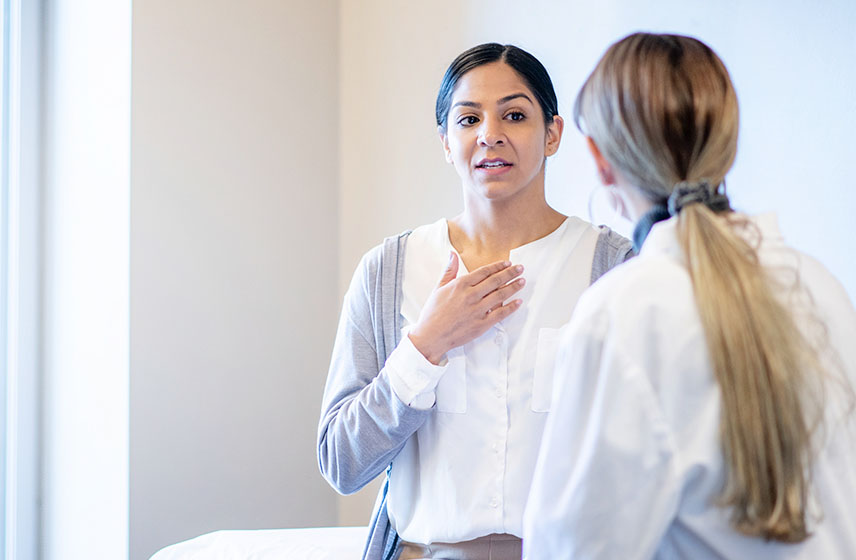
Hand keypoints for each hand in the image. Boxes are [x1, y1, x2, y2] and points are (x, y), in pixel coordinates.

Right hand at [408, 253, 524, 363]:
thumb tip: (452, 254)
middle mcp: (471, 296)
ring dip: (513, 287)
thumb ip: (449, 270)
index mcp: (460, 285)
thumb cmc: (432, 313)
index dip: (497, 266)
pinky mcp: (481, 324)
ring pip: (500, 295)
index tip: (507, 263)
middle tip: (520, 268)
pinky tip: (518, 302)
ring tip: (522, 281)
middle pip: (495, 281)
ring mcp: (477, 310)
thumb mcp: (438, 288)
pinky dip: (511, 307)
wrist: (431, 336)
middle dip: (510, 273)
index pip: (484, 272)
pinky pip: (500, 314)